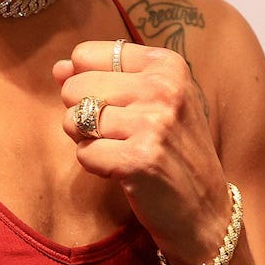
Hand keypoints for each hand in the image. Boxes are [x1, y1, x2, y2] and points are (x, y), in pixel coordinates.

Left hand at [56, 41, 229, 264]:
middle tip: (119, 134)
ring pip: (75, 121)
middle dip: (83, 115)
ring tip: (122, 151)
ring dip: (89, 142)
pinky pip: (83, 153)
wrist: (205, 209)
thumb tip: (59, 68)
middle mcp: (163, 87)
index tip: (116, 105)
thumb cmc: (173, 151)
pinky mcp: (138, 159)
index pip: (85, 55)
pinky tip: (123, 170)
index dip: (85, 84)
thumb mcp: (152, 102)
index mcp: (166, 64)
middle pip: (75, 87)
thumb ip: (103, 78)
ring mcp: (153, 123)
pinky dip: (96, 166)